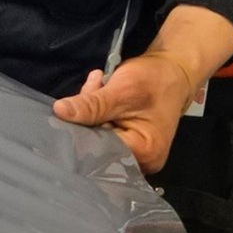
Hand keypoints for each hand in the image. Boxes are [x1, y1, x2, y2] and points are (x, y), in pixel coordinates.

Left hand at [52, 52, 200, 172]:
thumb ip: (92, 105)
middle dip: (87, 117)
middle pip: (98, 145)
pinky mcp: (129, 142)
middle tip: (92, 87)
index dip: (80, 131)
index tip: (69, 110)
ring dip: (92, 109)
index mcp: (144, 153)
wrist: (173, 71)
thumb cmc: (155, 80)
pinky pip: (105, 130)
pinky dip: (99, 111)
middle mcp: (141, 161)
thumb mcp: (122, 90)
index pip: (99, 151)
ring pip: (98, 136)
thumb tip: (59, 111)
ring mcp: (136, 153)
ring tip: (99, 83)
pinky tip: (102, 89)